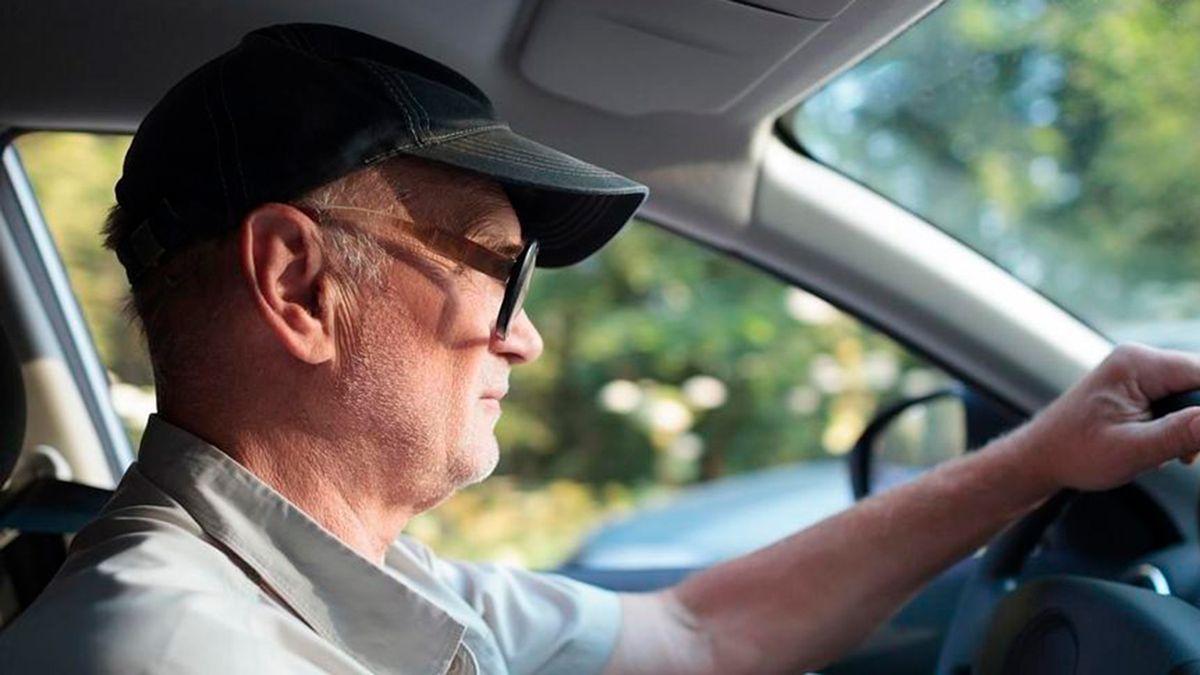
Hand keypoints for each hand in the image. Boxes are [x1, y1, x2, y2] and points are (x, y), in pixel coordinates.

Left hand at [1014, 343, 1199, 491]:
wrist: (1040, 457)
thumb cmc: (1074, 452)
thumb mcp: (1133, 450)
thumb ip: (1182, 433)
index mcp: (1137, 363)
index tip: (1196, 442)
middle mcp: (1139, 359)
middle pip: (1199, 384)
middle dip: (1197, 421)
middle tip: (1186, 455)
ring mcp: (1137, 373)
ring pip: (1190, 396)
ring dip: (1188, 428)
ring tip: (1167, 454)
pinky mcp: (1137, 388)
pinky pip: (1175, 403)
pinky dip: (1175, 428)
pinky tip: (1158, 448)